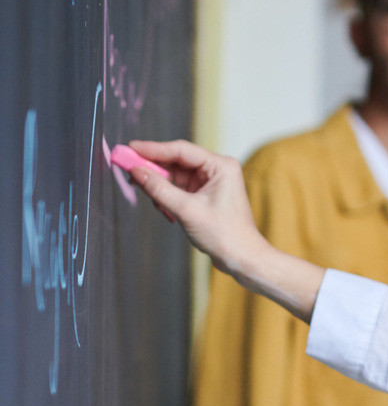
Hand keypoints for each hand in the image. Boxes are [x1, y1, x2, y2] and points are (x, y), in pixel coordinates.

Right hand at [127, 139, 267, 278]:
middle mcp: (217, 170)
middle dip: (153, 170)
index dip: (153, 149)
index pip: (181, 150)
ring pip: (174, 177)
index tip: (130, 148)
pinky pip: (178, 189)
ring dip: (160, 189)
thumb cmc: (224, 234)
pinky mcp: (204, 195)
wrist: (241, 257)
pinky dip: (167, 198)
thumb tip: (135, 171)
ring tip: (157, 206)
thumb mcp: (186, 210)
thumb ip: (159, 189)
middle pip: (176, 162)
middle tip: (128, 172)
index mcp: (221, 166)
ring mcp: (211, 182)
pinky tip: (166, 212)